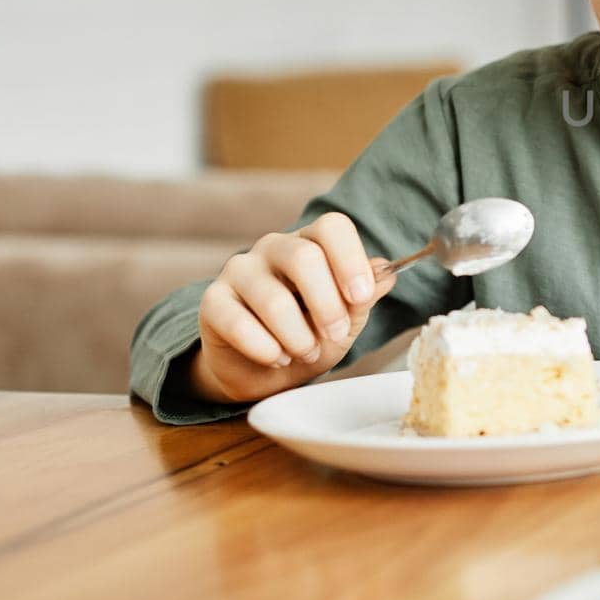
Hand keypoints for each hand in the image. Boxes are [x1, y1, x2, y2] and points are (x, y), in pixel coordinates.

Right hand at [189, 212, 398, 402]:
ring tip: (306, 352)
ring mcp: (239, 271)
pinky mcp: (212, 302)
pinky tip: (276, 357)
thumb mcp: (347, 319)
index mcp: (312, 243)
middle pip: (304, 257)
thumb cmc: (311, 336)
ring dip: (297, 336)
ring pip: (273, 298)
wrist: (266, 372)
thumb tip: (387, 272)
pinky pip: (237, 322)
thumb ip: (364, 296)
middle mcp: (274, 248)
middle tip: (335, 334)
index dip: (350, 259)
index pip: (332, 227)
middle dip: (327, 304)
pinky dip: (265, 348)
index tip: (361, 296)